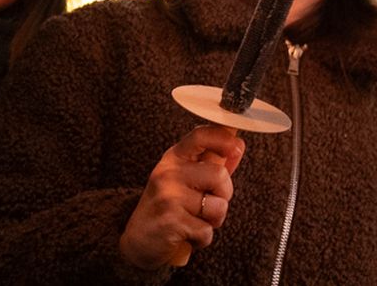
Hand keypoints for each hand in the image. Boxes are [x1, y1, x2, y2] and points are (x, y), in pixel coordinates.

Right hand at [119, 125, 244, 269]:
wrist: (138, 241)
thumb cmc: (168, 207)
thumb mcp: (187, 180)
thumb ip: (212, 163)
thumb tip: (238, 146)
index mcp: (173, 159)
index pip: (201, 135)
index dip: (224, 138)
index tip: (237, 147)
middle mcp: (168, 173)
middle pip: (220, 175)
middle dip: (224, 195)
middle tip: (206, 205)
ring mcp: (168, 196)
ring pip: (218, 206)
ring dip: (214, 220)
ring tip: (194, 220)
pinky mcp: (170, 221)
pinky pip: (207, 230)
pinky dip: (202, 238)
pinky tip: (186, 235)